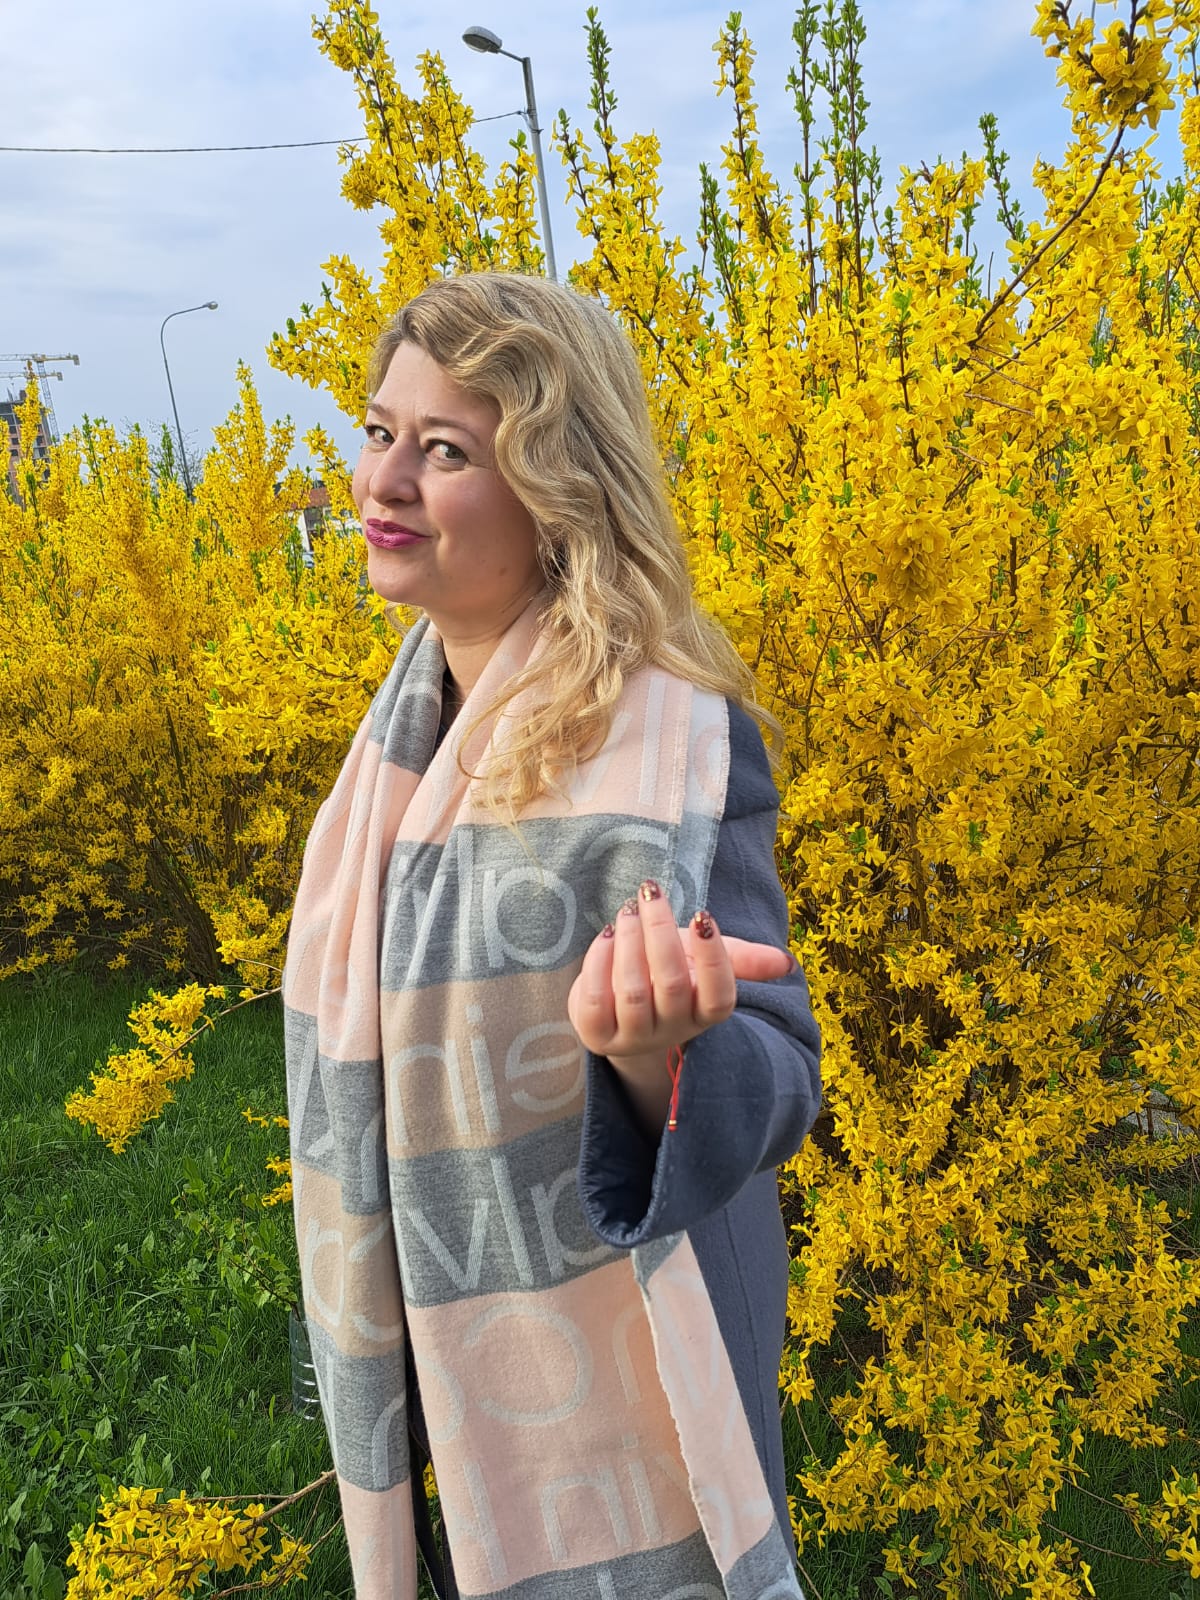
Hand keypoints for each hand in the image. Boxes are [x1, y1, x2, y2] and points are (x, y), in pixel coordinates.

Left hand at [567, 879, 792, 1126]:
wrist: (617, 1006)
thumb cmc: (666, 972)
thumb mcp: (701, 959)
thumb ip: (740, 958)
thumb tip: (787, 963)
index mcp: (705, 1013)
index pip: (720, 996)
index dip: (713, 957)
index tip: (702, 914)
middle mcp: (673, 1030)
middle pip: (672, 983)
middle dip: (660, 931)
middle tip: (650, 892)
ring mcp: (634, 1037)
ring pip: (633, 990)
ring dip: (630, 940)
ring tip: (629, 909)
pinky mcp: (597, 1036)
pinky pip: (596, 1000)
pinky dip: (600, 960)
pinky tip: (607, 934)